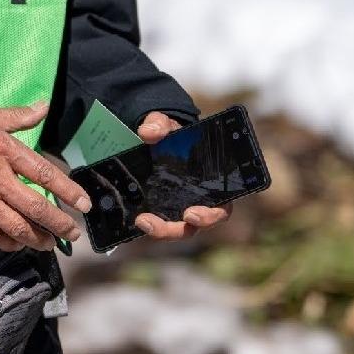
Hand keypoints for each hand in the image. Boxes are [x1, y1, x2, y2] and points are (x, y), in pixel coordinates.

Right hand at [0, 101, 91, 251]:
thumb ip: (16, 116)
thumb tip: (43, 107)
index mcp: (3, 149)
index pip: (44, 173)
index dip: (68, 190)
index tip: (84, 203)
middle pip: (37, 209)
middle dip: (59, 225)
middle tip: (72, 233)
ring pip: (18, 229)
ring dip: (38, 239)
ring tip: (48, 243)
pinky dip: (10, 243)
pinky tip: (17, 243)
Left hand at [130, 111, 233, 239]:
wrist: (155, 139)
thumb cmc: (171, 134)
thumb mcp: (165, 123)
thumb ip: (160, 124)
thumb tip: (148, 133)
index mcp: (212, 186)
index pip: (220, 208)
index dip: (210, 215)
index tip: (191, 214)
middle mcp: (198, 202)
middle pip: (194, 225)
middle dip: (176, 229)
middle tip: (153, 222)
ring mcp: (178, 208)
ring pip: (175, 230)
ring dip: (160, 230)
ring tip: (142, 222)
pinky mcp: (159, 209)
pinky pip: (157, 223)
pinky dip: (148, 224)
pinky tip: (133, 218)